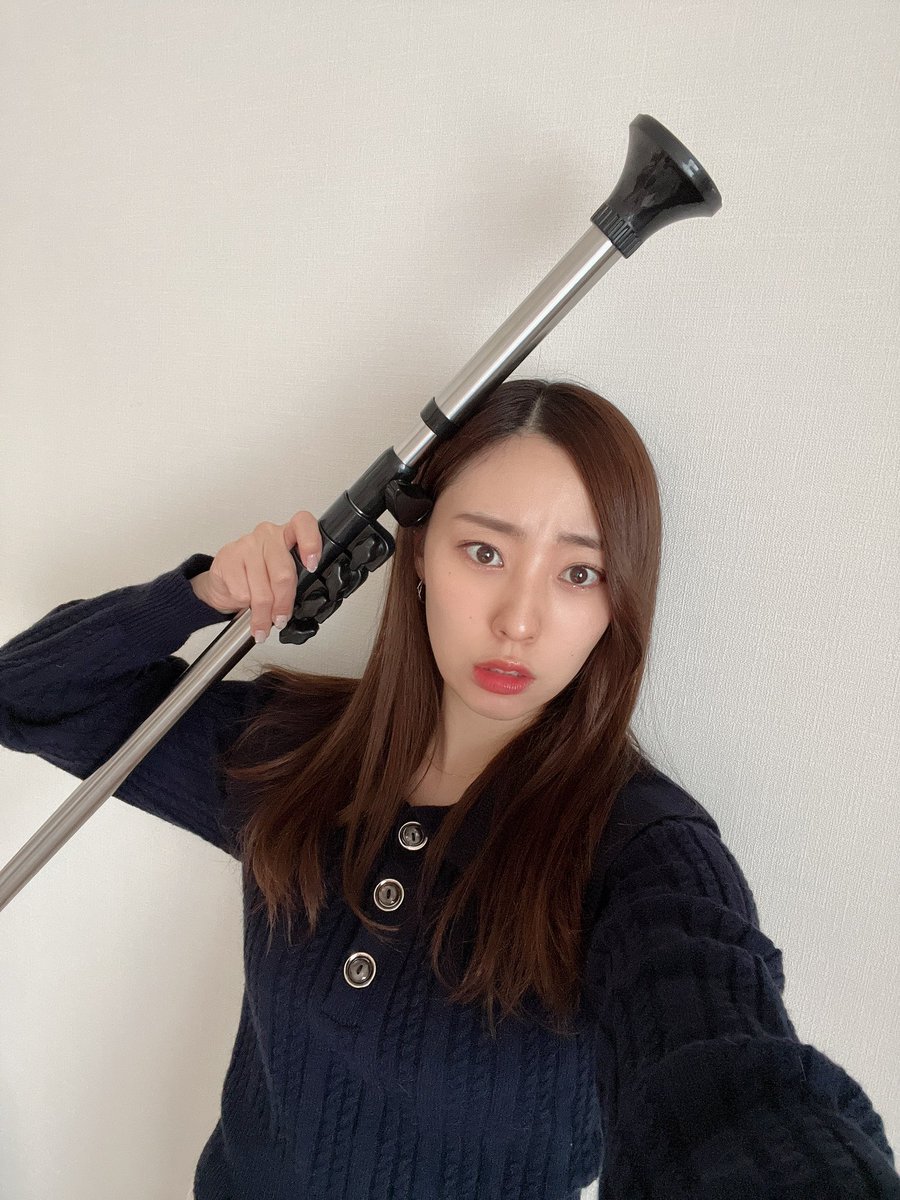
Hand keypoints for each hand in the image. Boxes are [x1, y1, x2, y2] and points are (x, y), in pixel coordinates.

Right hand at [191, 510, 322, 641]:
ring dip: (263, 614)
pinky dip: (244, 605)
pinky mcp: (228, 558)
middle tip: (280, 620)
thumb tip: (304, 605)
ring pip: (262, 590)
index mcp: (288, 534)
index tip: (311, 566)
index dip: (311, 544)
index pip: (303, 523)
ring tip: (262, 624)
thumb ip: (295, 581)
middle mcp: (268, 535)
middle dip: (283, 604)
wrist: (222, 581)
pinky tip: (243, 603)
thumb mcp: (281, 575)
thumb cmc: (257, 577)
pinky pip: (242, 592)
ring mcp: (247, 544)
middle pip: (283, 574)